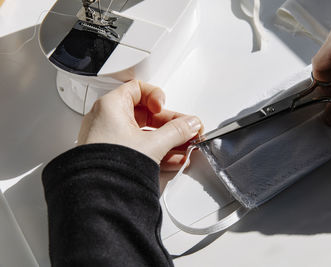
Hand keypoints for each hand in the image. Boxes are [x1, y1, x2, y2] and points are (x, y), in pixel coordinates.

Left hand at [77, 80, 202, 170]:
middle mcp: (108, 120)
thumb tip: (189, 125)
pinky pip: (139, 148)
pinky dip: (156, 151)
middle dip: (170, 124)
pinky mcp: (113, 156)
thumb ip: (176, 131)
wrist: (96, 195)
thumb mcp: (152, 144)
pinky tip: (173, 160)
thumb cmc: (110, 165)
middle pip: (146, 114)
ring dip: (167, 140)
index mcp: (111, 107)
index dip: (156, 96)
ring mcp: (110, 139)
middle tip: (186, 130)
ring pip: (144, 133)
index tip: (165, 108)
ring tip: (184, 147)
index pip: (138, 89)